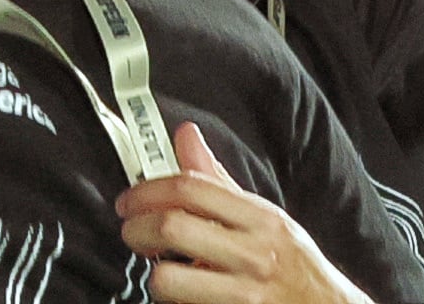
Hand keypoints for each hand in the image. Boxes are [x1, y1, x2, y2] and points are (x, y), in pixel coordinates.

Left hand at [114, 122, 363, 303]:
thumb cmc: (294, 266)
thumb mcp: (266, 219)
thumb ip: (220, 182)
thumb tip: (185, 136)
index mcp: (261, 219)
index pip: (190, 189)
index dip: (146, 191)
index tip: (129, 201)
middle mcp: (254, 255)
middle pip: (172, 228)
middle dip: (136, 230)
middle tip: (132, 233)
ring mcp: (245, 295)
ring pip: (168, 280)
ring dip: (155, 277)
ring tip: (164, 273)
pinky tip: (186, 298)